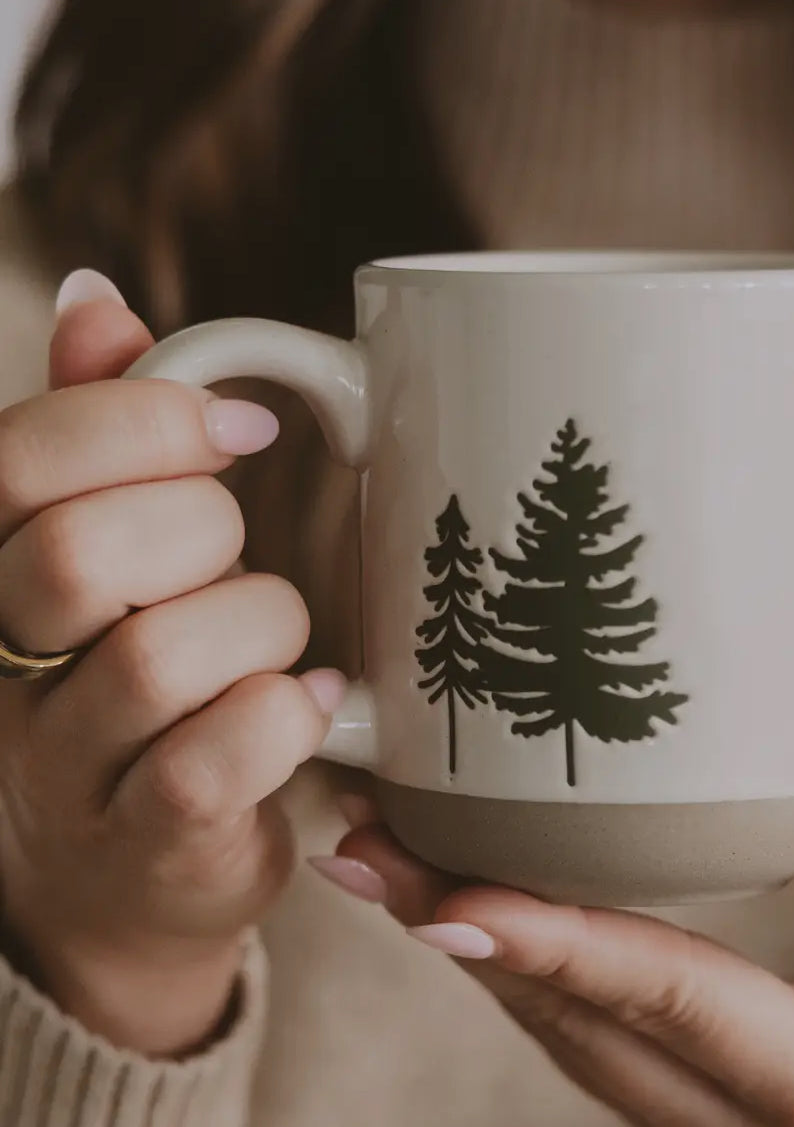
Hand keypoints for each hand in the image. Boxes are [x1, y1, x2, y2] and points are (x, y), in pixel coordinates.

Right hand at [0, 270, 343, 1055]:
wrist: (126, 874)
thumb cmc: (138, 684)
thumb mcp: (113, 552)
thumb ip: (98, 432)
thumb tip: (95, 295)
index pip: (15, 462)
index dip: (143, 422)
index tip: (249, 429)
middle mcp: (6, 669)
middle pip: (76, 552)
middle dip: (204, 527)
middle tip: (244, 551)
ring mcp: (70, 768)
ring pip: (158, 658)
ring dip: (258, 627)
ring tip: (279, 644)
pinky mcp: (152, 841)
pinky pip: (216, 759)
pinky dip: (287, 714)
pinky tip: (313, 702)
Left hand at [321, 806, 793, 1126]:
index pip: (671, 997)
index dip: (560, 946)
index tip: (451, 898)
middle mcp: (733, 1113)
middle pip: (579, 1016)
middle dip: (463, 929)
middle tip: (366, 845)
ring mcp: (699, 1111)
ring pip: (561, 1026)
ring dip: (467, 940)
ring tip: (381, 857)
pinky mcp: (686, 1086)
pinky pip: (582, 1023)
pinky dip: (514, 959)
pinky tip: (462, 900)